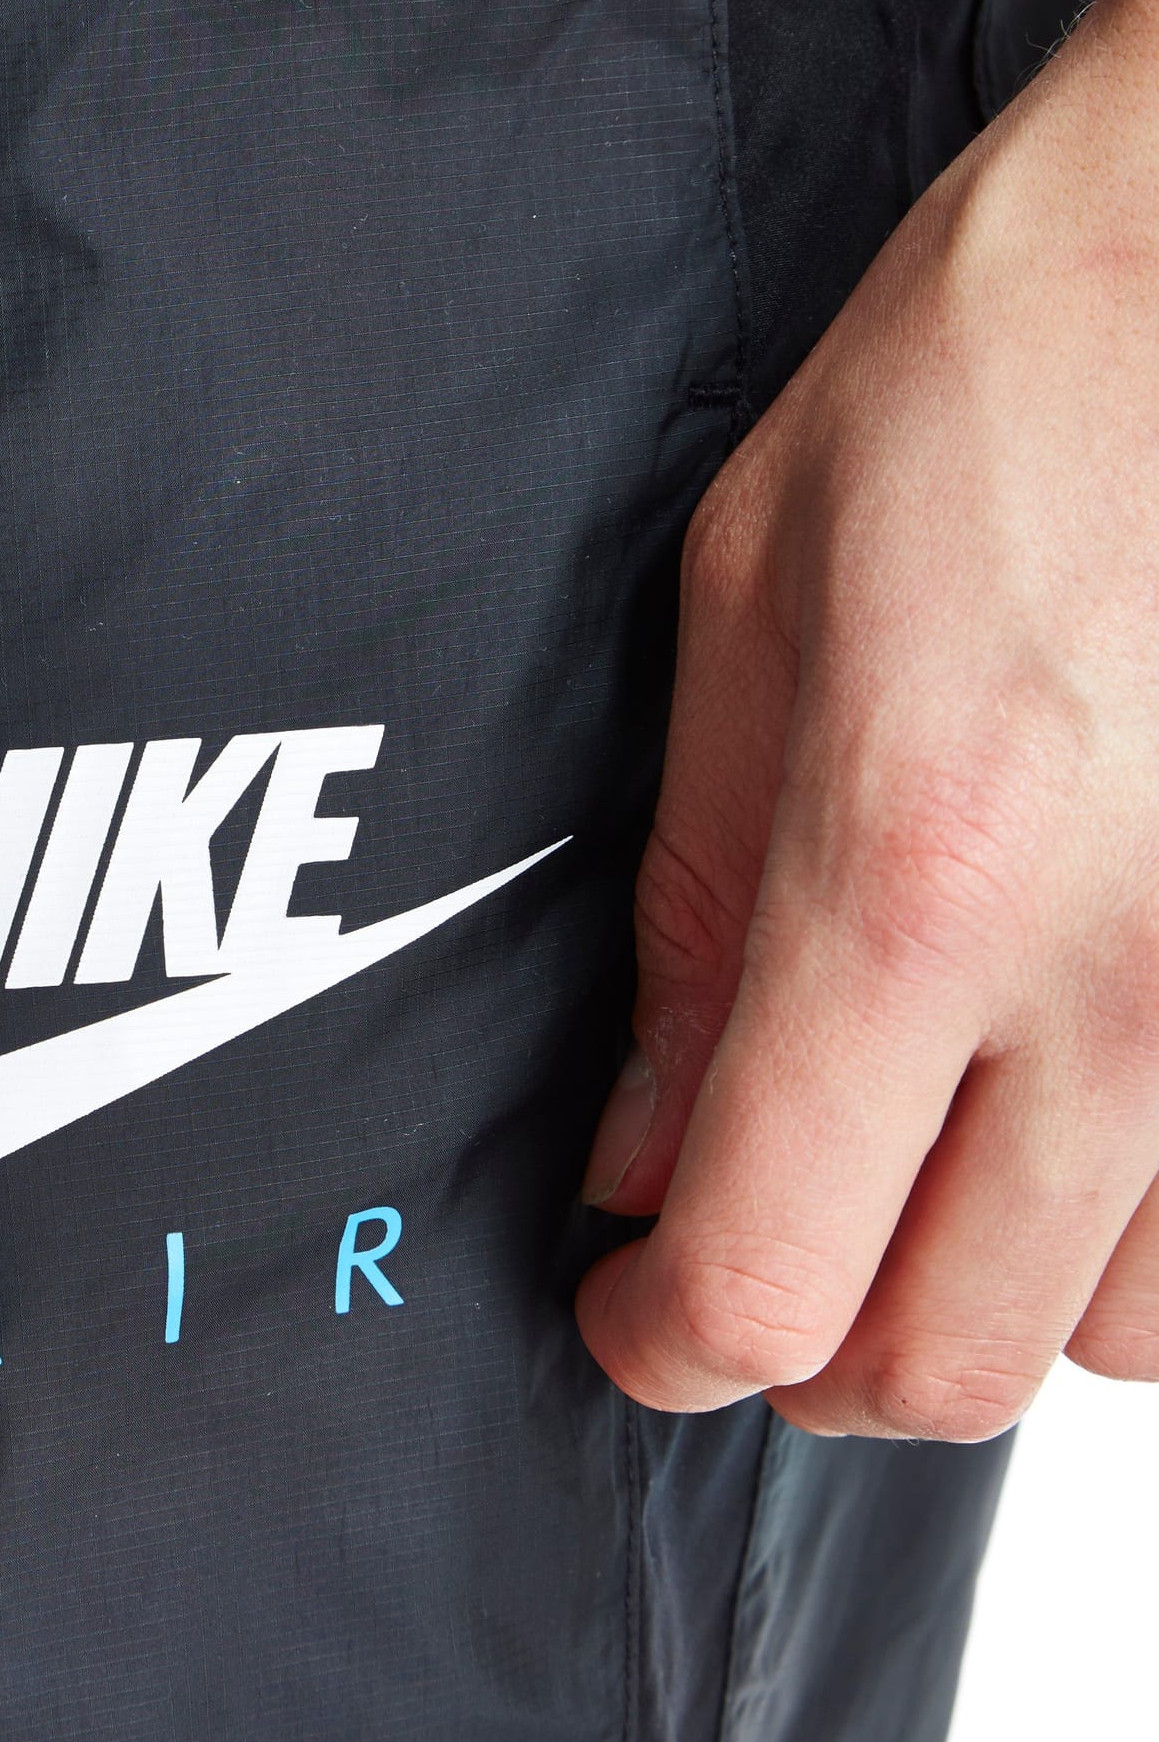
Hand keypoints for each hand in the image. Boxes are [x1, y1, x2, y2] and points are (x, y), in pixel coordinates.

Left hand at [577, 0, 1158, 1438]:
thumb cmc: (1001, 376)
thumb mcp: (748, 612)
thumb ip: (692, 921)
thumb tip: (643, 1152)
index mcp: (912, 884)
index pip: (768, 1278)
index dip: (666, 1342)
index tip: (634, 1312)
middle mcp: (1125, 988)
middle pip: (943, 1364)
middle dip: (807, 1350)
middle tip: (752, 1249)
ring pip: (1116, 1340)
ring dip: (986, 1293)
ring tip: (927, 1166)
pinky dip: (1142, 1239)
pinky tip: (1080, 1116)